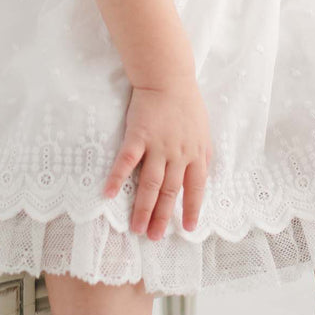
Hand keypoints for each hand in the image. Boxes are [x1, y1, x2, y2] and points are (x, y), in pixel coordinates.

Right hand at [102, 80, 212, 239]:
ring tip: (137, 228)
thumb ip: (203, 152)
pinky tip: (108, 194)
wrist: (168, 77)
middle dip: (163, 217)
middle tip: (154, 237)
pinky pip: (126, 162)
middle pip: (170, 192)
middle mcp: (178, 154)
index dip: (192, 209)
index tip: (189, 228)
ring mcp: (158, 147)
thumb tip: (206, 171)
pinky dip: (117, 179)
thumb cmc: (186, 102)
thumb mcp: (203, 129)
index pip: (195, 188)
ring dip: (143, 209)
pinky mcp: (138, 137)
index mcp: (196, 154)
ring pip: (151, 184)